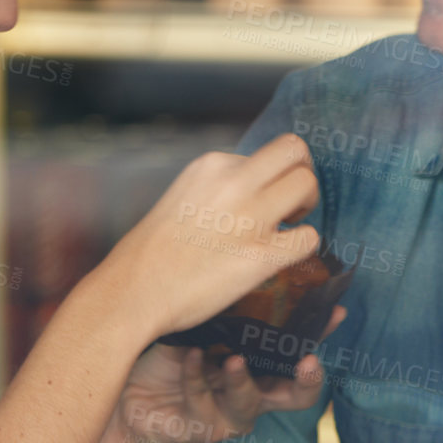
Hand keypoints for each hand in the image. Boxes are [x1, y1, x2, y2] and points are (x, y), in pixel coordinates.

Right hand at [91, 133, 321, 343]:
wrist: (133, 292)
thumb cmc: (151, 252)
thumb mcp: (182, 197)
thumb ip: (216, 188)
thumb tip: (248, 192)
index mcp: (211, 165)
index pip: (265, 153)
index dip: (272, 175)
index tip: (264, 196)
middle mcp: (234, 182)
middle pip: (295, 151)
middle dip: (303, 173)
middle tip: (293, 202)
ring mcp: (250, 218)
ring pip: (307, 186)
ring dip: (306, 206)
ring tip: (288, 227)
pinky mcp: (261, 256)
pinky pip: (308, 238)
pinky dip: (305, 246)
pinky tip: (284, 256)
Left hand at [112, 307, 347, 442]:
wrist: (124, 399)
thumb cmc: (163, 360)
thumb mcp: (197, 326)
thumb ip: (221, 310)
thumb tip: (239, 267)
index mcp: (257, 365)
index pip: (296, 349)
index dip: (320, 333)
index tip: (334, 311)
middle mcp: (251, 392)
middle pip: (295, 395)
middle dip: (306, 379)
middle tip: (306, 361)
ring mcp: (229, 414)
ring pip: (251, 404)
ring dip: (242, 380)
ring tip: (233, 360)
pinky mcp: (203, 429)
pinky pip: (205, 402)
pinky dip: (196, 377)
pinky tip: (188, 357)